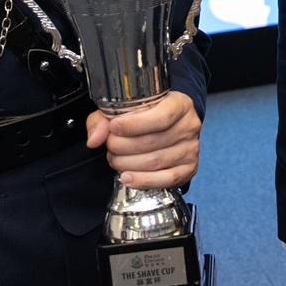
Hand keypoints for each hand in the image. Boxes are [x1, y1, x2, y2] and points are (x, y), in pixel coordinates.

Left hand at [86, 91, 200, 187]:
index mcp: (179, 104)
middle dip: (123, 147)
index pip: (161, 117)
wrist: (170, 124)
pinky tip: (127, 178)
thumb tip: (94, 139)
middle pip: (153, 142)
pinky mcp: (189, 168)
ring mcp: (191, 149)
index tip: (114, 127)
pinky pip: (166, 179)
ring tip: (115, 159)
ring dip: (128, 164)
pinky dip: (143, 181)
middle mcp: (189, 126)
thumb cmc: (147, 114)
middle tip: (110, 146)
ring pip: (156, 161)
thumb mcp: (123, 109)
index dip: (134, 125)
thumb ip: (104, 119)